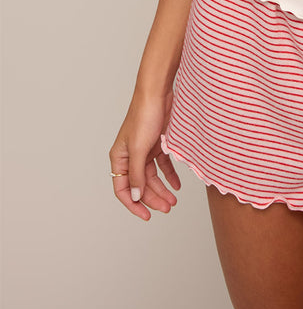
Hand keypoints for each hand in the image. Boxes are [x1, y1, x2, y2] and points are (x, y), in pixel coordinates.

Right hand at [109, 89, 181, 220]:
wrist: (158, 93)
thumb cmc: (144, 115)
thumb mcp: (140, 149)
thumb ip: (137, 175)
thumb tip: (136, 197)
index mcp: (119, 158)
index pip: (122, 189)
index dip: (133, 204)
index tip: (147, 216)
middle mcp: (130, 156)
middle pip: (140, 185)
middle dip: (152, 198)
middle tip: (167, 208)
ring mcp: (144, 150)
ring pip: (152, 177)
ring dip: (162, 189)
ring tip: (174, 201)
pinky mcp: (158, 144)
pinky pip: (162, 165)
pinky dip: (169, 175)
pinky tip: (176, 185)